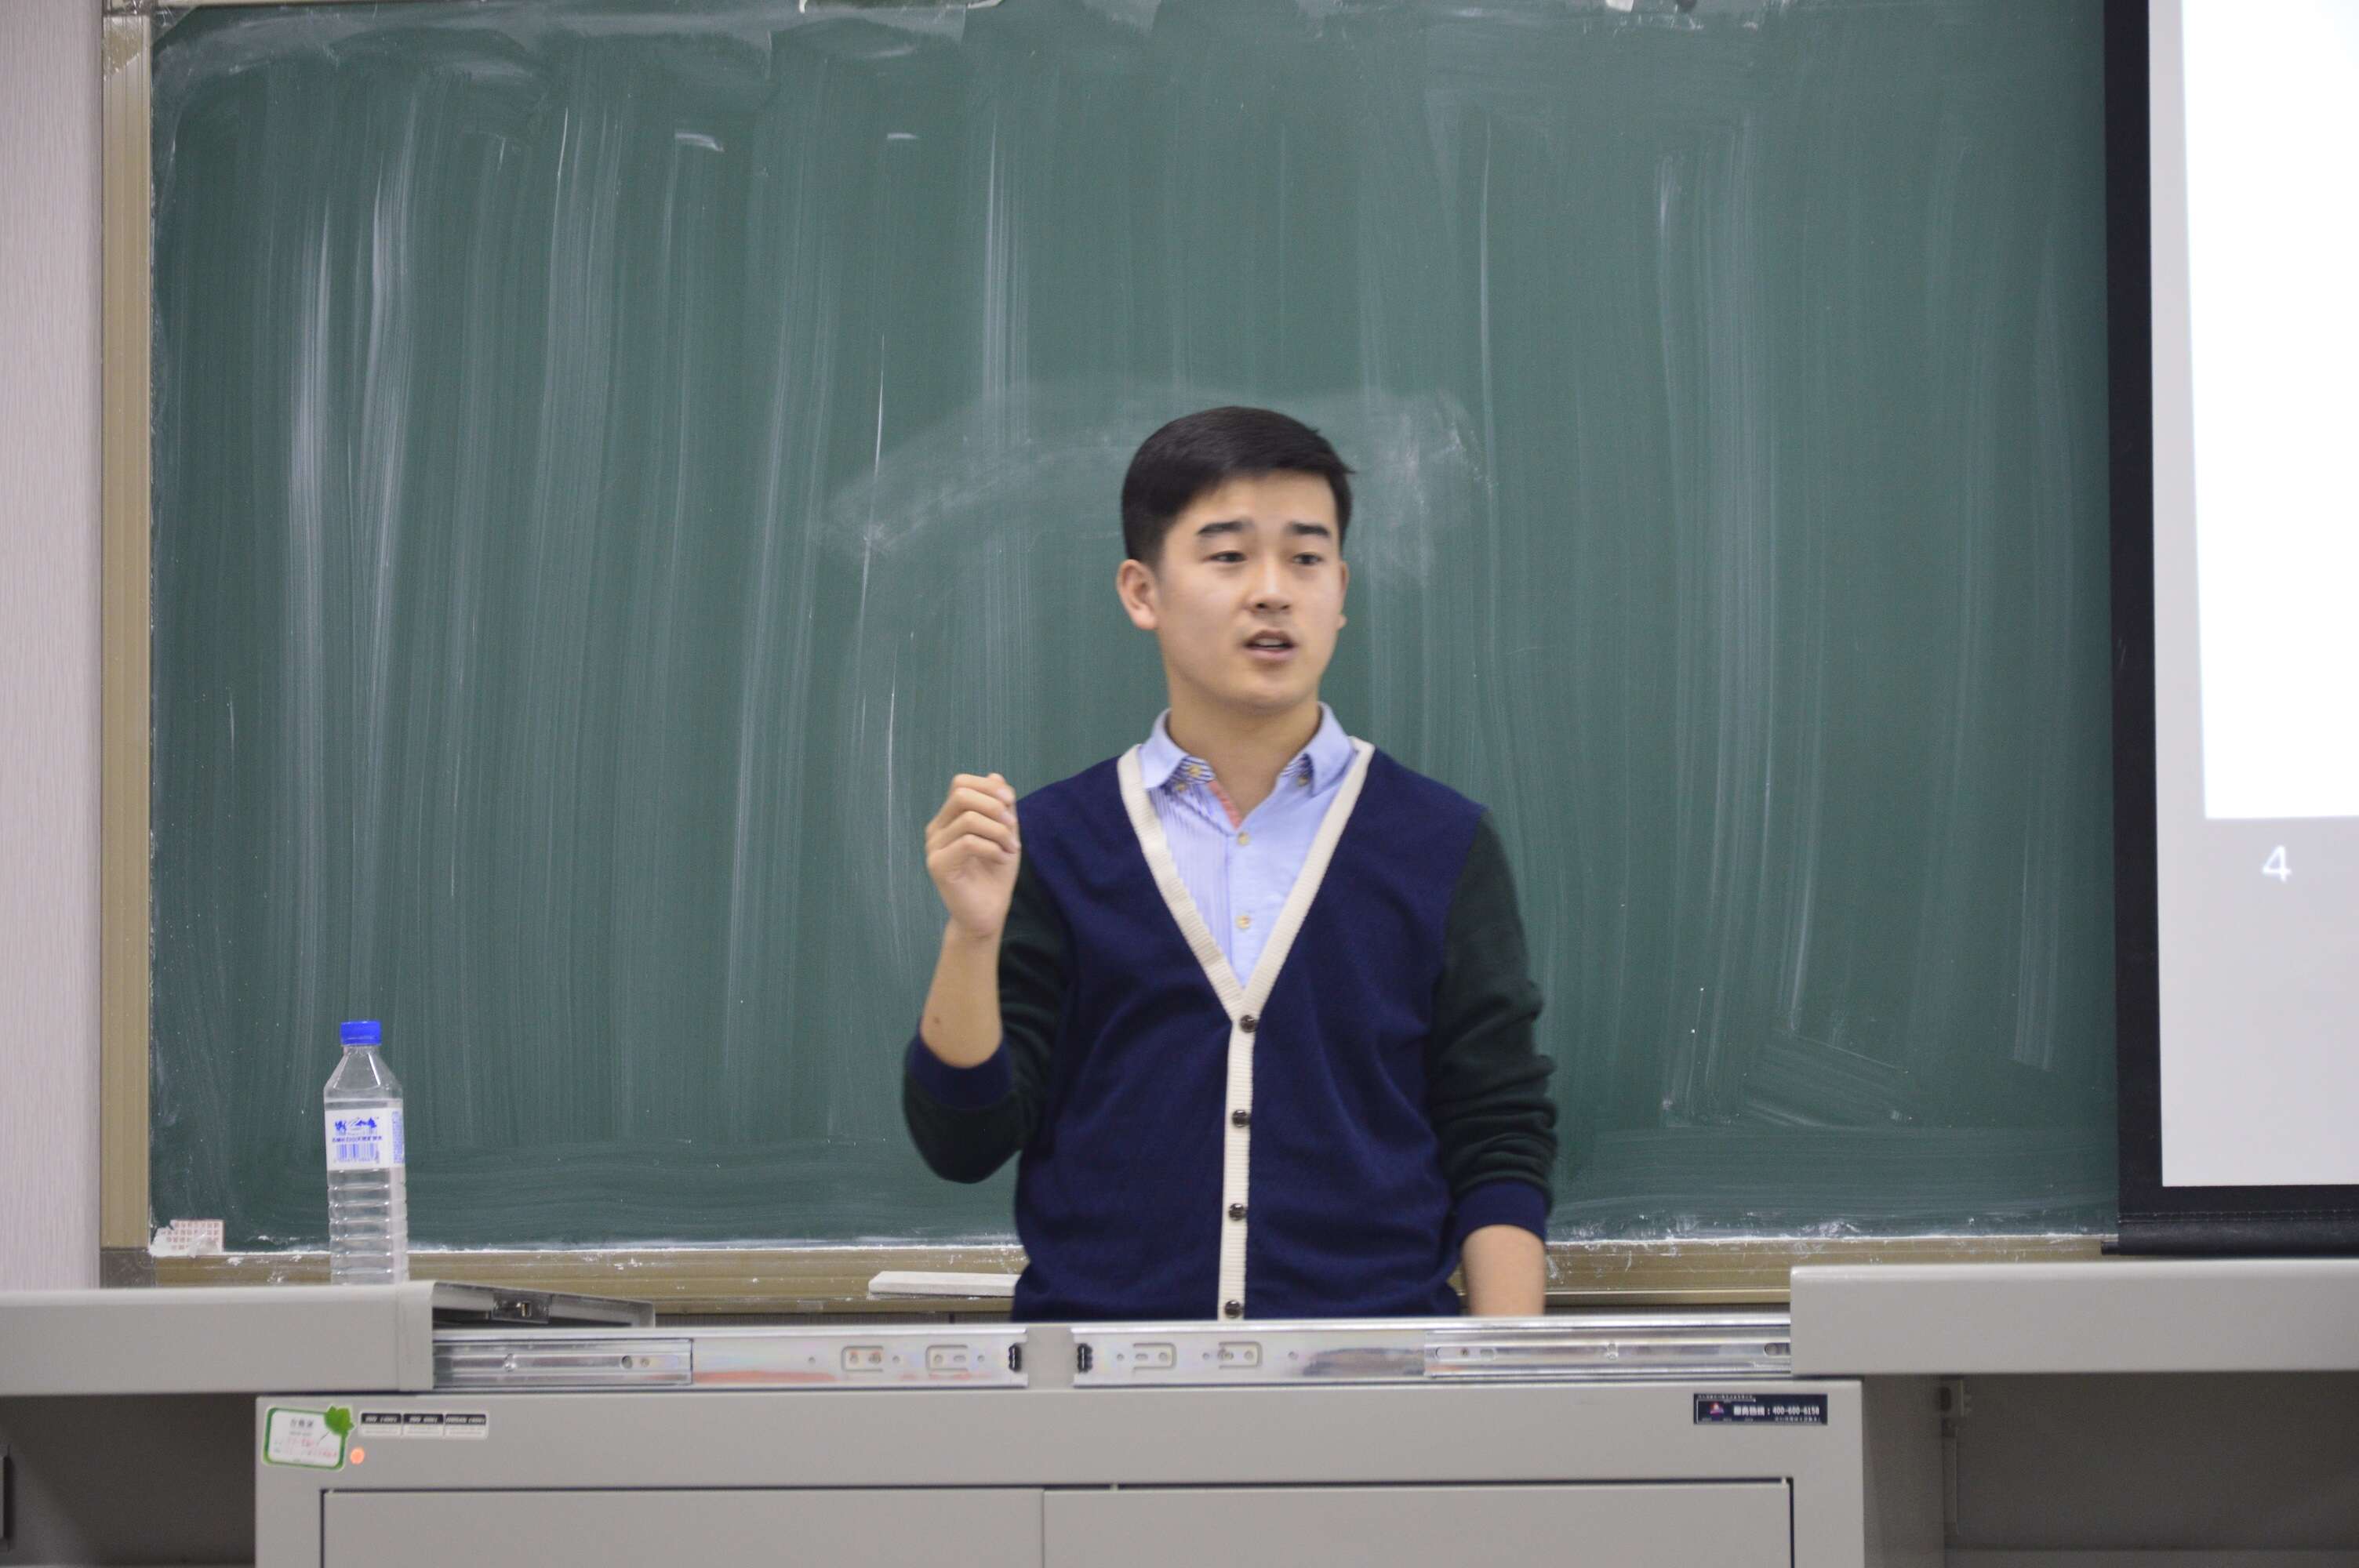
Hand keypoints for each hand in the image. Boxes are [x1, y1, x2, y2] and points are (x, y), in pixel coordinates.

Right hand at [925, 772, 1020, 940]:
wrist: (987, 914)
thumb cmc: (995, 876)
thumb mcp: (1005, 834)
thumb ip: (1001, 807)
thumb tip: (995, 775)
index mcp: (949, 819)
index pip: (960, 784)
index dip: (988, 786)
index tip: (1011, 803)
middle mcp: (936, 829)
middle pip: (961, 794)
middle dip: (994, 805)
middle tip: (1012, 827)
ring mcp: (934, 847)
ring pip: (968, 819)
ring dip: (998, 831)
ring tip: (1011, 847)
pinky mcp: (938, 866)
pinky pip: (968, 843)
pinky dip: (992, 847)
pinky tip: (1002, 858)